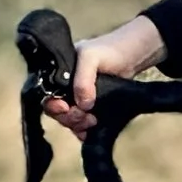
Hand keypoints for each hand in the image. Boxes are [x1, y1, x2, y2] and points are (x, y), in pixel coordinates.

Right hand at [45, 16, 164, 134]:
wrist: (133, 55)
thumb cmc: (109, 50)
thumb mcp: (90, 57)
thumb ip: (82, 80)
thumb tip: (83, 105)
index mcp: (58, 75)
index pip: (47, 96)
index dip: (54, 106)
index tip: (65, 108)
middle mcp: (66, 89)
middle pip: (57, 112)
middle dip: (69, 118)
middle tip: (85, 116)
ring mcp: (79, 100)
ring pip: (70, 121)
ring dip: (79, 124)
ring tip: (93, 120)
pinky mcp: (92, 109)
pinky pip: (82, 126)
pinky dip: (86, 130)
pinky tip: (94, 128)